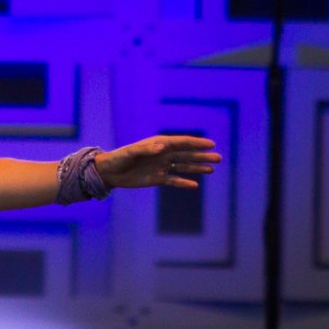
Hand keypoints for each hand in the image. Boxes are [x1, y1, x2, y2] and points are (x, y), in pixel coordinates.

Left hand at [93, 135, 220, 189]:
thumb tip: (162, 147)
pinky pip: (174, 181)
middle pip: (187, 155)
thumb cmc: (119, 158)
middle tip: (218, 158)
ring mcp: (161, 167)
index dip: (197, 143)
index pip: (182, 143)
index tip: (211, 144)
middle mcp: (163, 154)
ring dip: (197, 168)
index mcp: (159, 144)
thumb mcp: (131, 152)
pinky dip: (184, 183)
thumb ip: (146, 149)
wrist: (110, 172)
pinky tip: (195, 185)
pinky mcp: (157, 179)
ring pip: (183, 167)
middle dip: (202, 156)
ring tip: (212, 170)